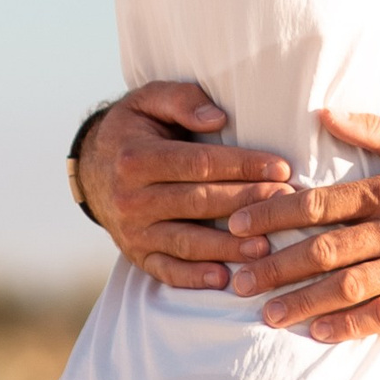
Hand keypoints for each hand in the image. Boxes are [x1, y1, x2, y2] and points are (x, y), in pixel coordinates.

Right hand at [75, 83, 294, 289]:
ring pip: (186, 241)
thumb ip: (182, 100)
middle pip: (198, 202)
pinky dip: (193, 278)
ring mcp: (132, 231)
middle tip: (287, 203)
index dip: (242, 166)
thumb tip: (218, 118)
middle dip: (246, 203)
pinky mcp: (135, 254)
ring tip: (266, 247)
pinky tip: (224, 279)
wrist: (92, 169)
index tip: (281, 169)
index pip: (199, 163)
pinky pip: (166, 270)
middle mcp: (131, 198)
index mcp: (136, 157)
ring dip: (227, 247)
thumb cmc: (134, 129)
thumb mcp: (148, 100)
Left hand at [215, 108, 379, 343]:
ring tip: (267, 316)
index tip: (236, 226)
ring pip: (349, 286)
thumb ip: (372, 128)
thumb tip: (322, 112)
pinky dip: (352, 325)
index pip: (318, 202)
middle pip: (323, 250)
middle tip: (235, 281)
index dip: (272, 214)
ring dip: (303, 301)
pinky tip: (321, 334)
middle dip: (274, 266)